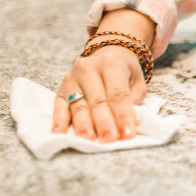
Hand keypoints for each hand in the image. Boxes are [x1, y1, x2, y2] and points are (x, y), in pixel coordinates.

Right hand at [52, 9, 155, 142]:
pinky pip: (59, 106)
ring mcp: (72, 78)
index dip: (123, 116)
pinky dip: (59, 121)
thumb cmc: (125, 71)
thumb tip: (128, 123)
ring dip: (84, 126)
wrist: (108, 54)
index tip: (127, 134)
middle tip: (110, 141)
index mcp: (111, 63)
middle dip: (104, 123)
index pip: (118, 94)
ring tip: (88, 142)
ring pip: (78, 106)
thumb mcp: (137, 81)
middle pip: (97, 101)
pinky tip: (59, 134)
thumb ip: (134, 100)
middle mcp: (88, 68)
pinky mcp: (61, 88)